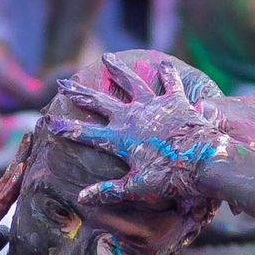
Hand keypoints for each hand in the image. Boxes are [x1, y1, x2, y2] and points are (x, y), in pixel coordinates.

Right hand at [43, 53, 232, 207]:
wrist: (204, 160)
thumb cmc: (170, 178)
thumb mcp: (137, 187)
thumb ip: (108, 191)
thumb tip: (82, 198)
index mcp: (120, 138)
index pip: (86, 134)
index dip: (67, 129)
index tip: (50, 122)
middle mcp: (132, 116)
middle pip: (100, 102)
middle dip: (81, 93)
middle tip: (64, 83)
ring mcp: (153, 104)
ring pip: (131, 81)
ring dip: (118, 69)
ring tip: (108, 56)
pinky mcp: (175, 100)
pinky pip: (170, 82)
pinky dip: (167, 73)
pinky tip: (164, 63)